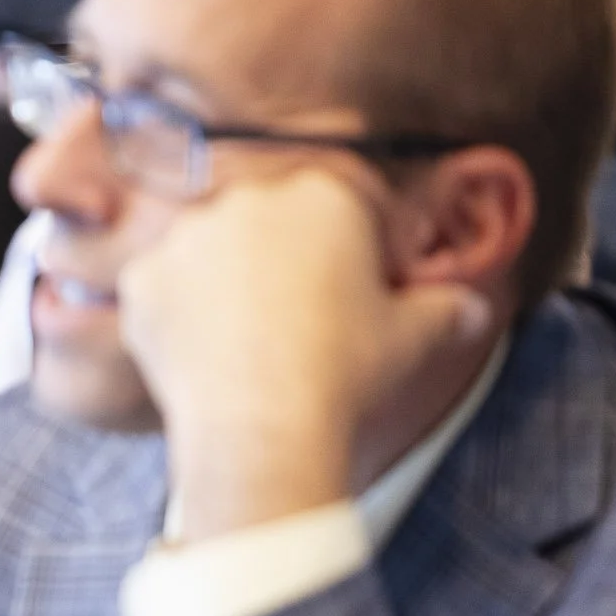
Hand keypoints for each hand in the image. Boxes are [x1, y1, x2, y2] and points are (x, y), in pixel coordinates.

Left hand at [116, 169, 493, 541]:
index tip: (347, 281)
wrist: (262, 423)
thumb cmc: (344, 373)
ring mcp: (187, 234)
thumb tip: (473, 309)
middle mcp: (248, 197)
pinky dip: (173, 314)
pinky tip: (198, 351)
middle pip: (267, 219)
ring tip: (241, 337)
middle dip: (278, 257)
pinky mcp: (142, 277)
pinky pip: (158, 287)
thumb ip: (446, 309)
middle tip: (290, 312)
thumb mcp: (414, 336)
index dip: (346, 245)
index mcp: (324, 192)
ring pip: (206, 248)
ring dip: (219, 281)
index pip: (339, 201)